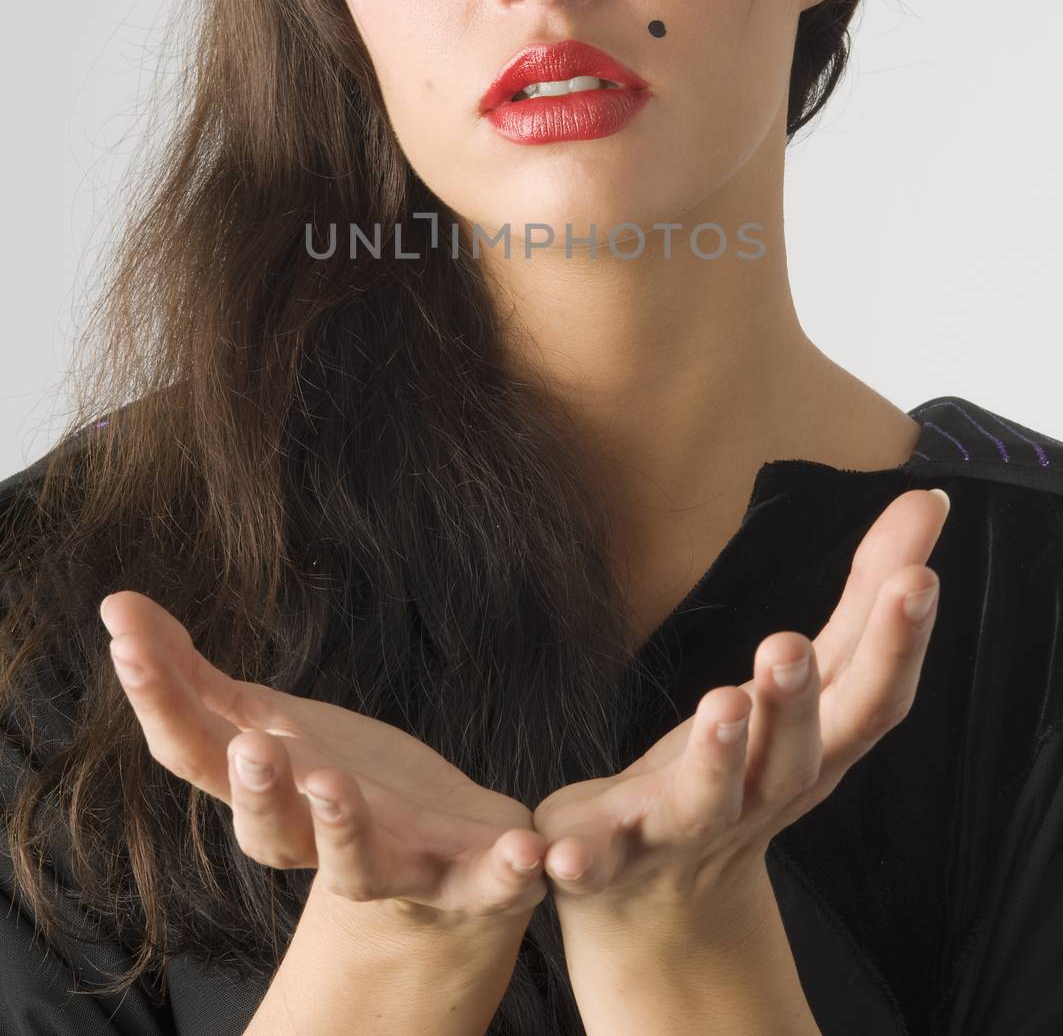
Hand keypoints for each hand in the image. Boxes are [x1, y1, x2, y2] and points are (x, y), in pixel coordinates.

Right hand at [99, 591, 550, 926]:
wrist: (451, 866)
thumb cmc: (344, 788)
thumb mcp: (271, 725)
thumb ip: (194, 678)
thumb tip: (115, 606)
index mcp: (273, 793)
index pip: (200, 755)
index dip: (159, 703)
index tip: (123, 641)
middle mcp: (321, 838)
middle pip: (274, 833)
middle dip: (259, 794)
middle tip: (251, 746)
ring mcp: (398, 865)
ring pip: (362, 865)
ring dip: (346, 831)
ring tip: (335, 786)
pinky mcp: (472, 879)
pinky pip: (488, 882)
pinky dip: (507, 871)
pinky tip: (531, 850)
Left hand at [531, 486, 949, 914]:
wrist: (657, 900)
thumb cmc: (744, 763)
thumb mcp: (809, 681)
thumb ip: (865, 594)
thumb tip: (929, 497)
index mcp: (813, 746)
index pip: (871, 699)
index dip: (899, 643)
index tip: (919, 577)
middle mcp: (760, 793)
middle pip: (794, 754)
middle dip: (796, 700)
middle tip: (788, 643)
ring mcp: (682, 829)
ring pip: (706, 798)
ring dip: (714, 756)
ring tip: (719, 703)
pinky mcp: (609, 854)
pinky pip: (597, 862)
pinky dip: (585, 858)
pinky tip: (561, 851)